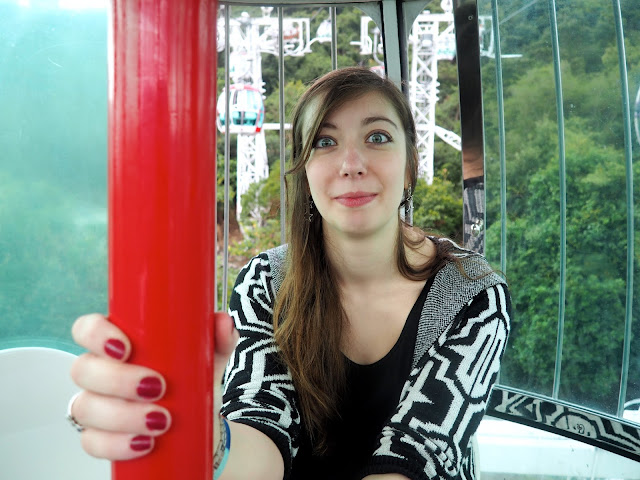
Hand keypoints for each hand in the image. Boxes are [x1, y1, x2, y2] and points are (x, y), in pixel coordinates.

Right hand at [70, 312, 237, 460]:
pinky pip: (93, 442)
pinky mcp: (99, 437)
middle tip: (158, 387)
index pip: (88, 328)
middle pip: (84, 369)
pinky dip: (117, 444)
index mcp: (118, 343)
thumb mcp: (209, 357)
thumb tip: (223, 322)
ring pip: (86, 407)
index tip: (125, 347)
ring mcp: (95, 405)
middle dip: (118, 380)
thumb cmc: (191, 381)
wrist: (199, 424)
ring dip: (123, 415)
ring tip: (162, 420)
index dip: (96, 334)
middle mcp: (99, 372)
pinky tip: (143, 443)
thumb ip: (218, 337)